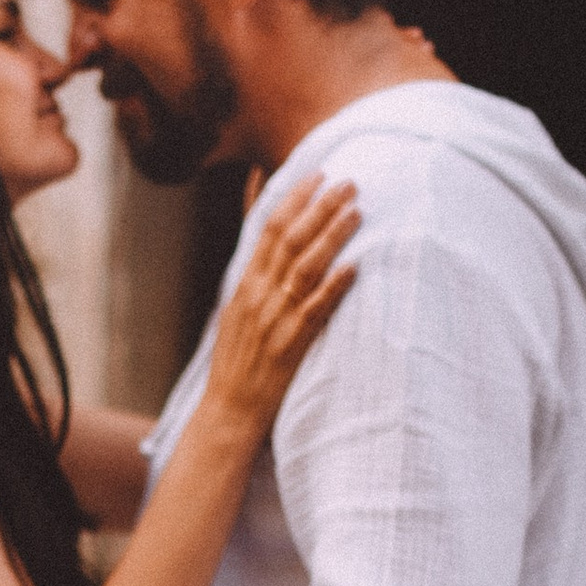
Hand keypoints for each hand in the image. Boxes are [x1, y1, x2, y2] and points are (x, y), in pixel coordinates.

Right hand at [198, 167, 359, 438]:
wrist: (228, 411)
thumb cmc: (237, 363)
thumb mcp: (237, 312)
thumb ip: (255, 278)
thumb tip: (269, 249)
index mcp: (246, 284)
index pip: (270, 230)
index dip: (295, 198)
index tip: (318, 174)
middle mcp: (258, 296)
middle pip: (290, 240)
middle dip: (320, 207)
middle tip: (349, 181)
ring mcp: (274, 319)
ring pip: (305, 267)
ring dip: (332, 236)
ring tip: (357, 211)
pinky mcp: (290, 345)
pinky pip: (315, 310)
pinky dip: (334, 286)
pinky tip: (355, 267)